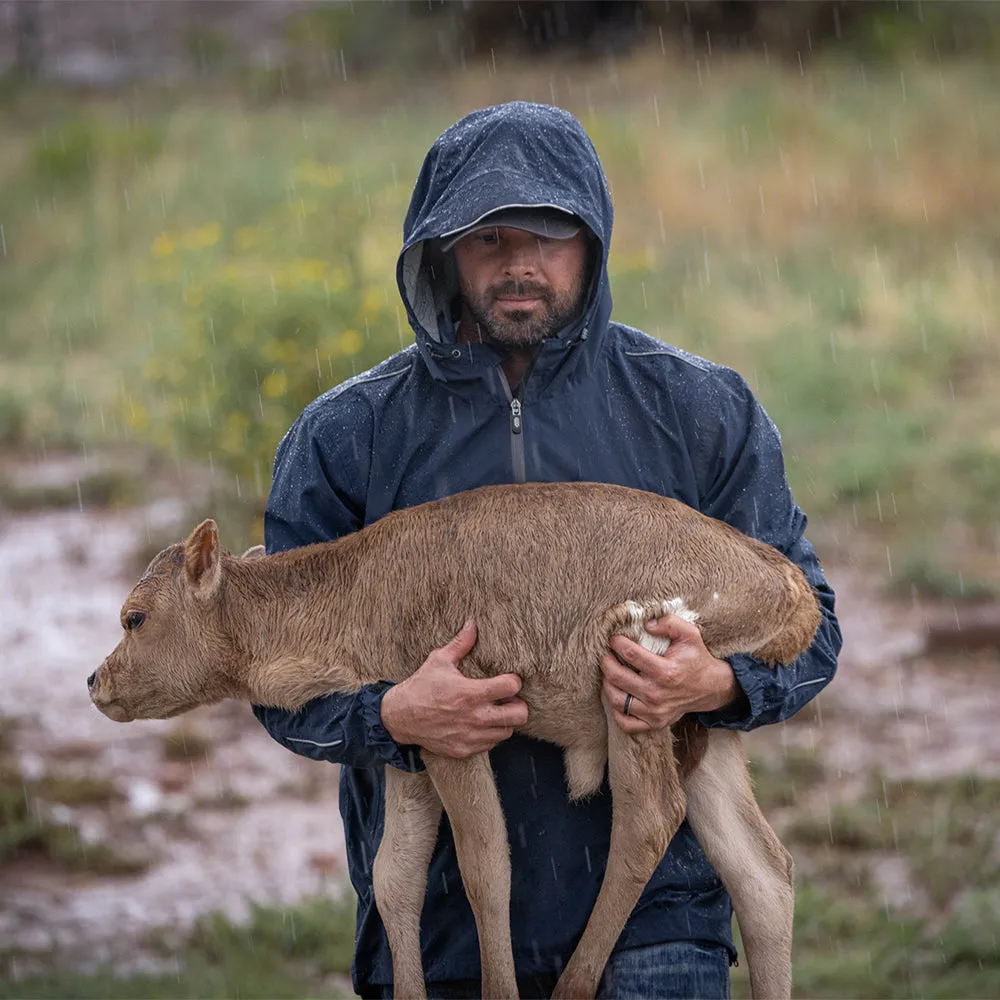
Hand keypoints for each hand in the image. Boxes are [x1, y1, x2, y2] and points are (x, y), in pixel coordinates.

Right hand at [380, 619, 528, 757]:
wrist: (399, 717)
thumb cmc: (421, 687)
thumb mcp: (439, 660)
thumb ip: (460, 643)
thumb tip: (472, 623)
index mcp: (470, 693)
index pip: (511, 687)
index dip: (513, 680)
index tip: (507, 679)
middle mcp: (474, 717)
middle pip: (519, 715)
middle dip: (518, 704)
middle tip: (507, 698)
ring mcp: (470, 736)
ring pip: (507, 732)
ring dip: (504, 720)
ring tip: (494, 710)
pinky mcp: (464, 750)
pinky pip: (490, 744)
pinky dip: (490, 734)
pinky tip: (480, 723)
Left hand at [601, 614, 740, 733]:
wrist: (710, 688)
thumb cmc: (696, 658)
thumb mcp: (690, 634)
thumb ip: (670, 623)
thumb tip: (646, 624)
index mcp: (666, 671)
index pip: (630, 654)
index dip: (617, 643)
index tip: (614, 639)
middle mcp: (658, 694)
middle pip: (617, 677)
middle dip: (605, 662)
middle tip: (605, 654)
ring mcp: (655, 712)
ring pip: (616, 700)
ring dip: (607, 684)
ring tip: (610, 673)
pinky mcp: (654, 723)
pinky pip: (625, 722)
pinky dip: (616, 710)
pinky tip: (619, 695)